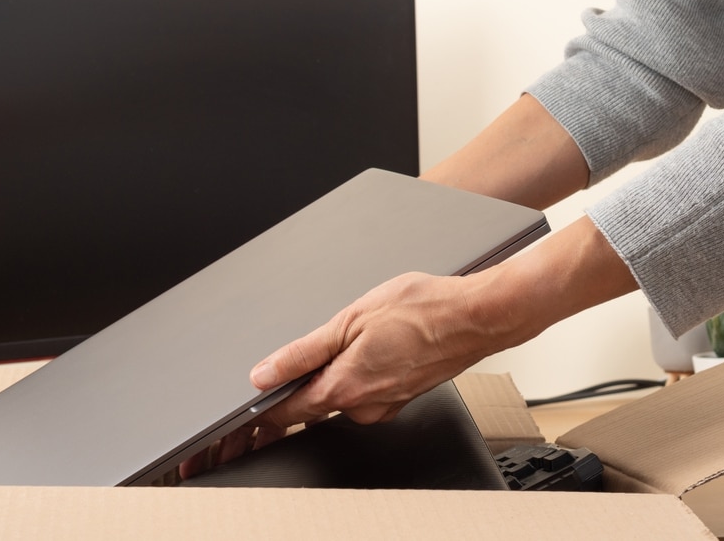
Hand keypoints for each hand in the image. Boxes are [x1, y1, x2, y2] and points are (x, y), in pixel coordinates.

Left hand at [248, 271, 493, 426]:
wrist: (476, 318)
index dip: (262, 412)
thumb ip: (303, 352)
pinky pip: (365, 391)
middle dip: (296, 387)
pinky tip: (365, 347)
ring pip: (341, 396)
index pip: (288, 412)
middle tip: (286, 364)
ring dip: (329, 376)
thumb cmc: (422, 311)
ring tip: (337, 341)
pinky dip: (355, 374)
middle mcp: (364, 406)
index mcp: (345, 388)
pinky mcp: (401, 397)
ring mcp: (385, 405)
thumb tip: (265, 374)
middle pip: (313, 404)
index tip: (247, 409)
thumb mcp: (349, 320)